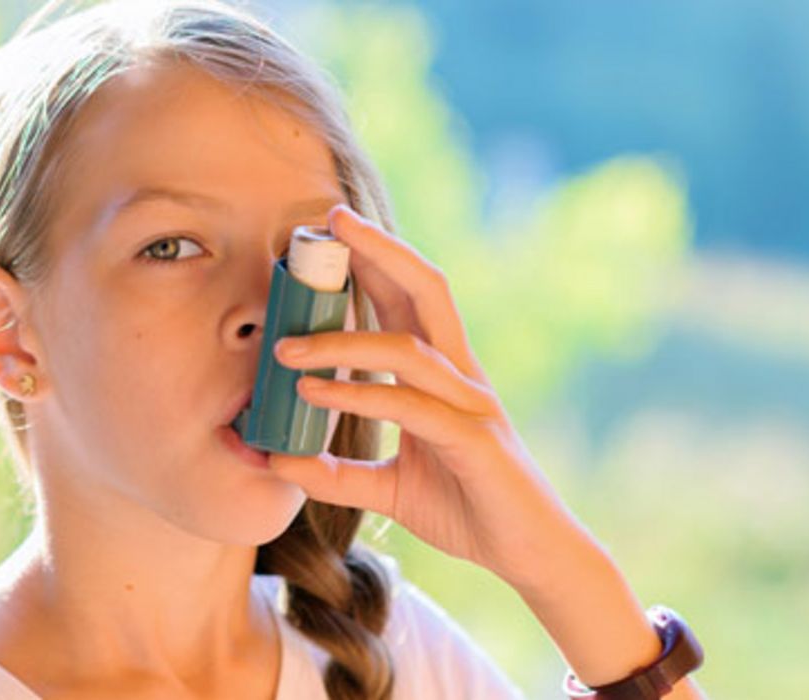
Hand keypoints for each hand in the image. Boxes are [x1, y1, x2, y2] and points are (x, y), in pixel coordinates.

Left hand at [268, 204, 594, 589]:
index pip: (408, 299)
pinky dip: (358, 395)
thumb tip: (279, 460)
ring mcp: (471, 403)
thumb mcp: (388, 489)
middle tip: (331, 220)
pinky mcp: (473, 441)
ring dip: (340, 341)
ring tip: (284, 349)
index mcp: (443, 374)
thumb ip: (337, 473)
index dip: (374, 259)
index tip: (327, 234)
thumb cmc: (467, 510)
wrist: (529, 556)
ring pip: (407, 346)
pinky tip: (315, 394)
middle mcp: (460, 375)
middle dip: (379, 249)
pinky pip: (410, 406)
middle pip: (425, 289)